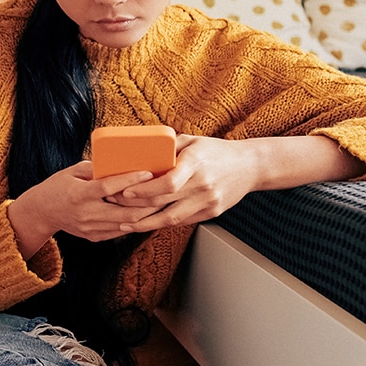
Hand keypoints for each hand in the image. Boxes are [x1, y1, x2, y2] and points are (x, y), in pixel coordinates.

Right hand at [10, 161, 164, 252]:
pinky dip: (133, 222)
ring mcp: (90, 228)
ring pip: (126, 224)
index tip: (148, 173)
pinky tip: (144, 214)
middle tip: (164, 192)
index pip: (108, 187)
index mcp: (79, 194)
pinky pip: (120, 231)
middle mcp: (86, 214)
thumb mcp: (72, 172)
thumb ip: (95, 169)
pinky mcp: (94, 237)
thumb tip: (119, 162)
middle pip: (124, 212)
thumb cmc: (58, 187)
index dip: (130, 180)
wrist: (42, 212)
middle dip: (147, 204)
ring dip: (145, 215)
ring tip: (160, 204)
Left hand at [106, 134, 257, 232]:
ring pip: (171, 219)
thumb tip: (138, 151)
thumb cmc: (217, 151)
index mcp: (196, 164)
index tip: (125, 191)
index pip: (167, 183)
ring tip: (125, 223)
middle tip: (115, 204)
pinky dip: (162, 224)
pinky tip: (147, 224)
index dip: (144, 190)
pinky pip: (182, 222)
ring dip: (145, 223)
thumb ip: (167, 146)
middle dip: (135, 206)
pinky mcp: (212, 213)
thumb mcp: (192, 141)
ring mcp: (208, 202)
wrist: (250, 166)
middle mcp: (203, 185)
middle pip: (164, 202)